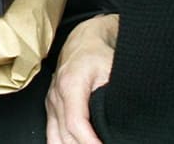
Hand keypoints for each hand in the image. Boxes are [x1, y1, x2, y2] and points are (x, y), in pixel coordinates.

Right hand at [46, 14, 117, 143]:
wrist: (84, 40)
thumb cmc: (99, 53)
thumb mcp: (113, 71)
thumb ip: (111, 97)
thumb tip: (122, 123)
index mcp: (70, 85)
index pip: (76, 124)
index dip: (91, 143)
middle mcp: (56, 96)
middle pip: (65, 136)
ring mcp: (51, 103)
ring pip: (55, 139)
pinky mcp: (51, 108)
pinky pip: (52, 134)